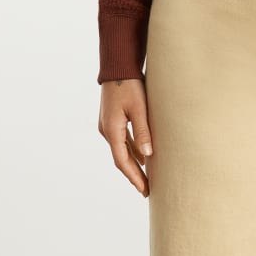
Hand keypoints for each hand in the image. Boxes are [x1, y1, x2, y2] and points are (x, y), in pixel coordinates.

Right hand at [98, 77, 152, 196]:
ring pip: (121, 150)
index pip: (123, 161)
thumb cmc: (130, 85)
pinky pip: (122, 140)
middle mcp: (107, 130)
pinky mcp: (112, 119)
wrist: (117, 66)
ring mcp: (108, 125)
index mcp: (112, 130)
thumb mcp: (139, 108)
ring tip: (146, 176)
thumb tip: (148, 155)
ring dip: (133, 163)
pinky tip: (142, 155)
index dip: (134, 177)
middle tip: (146, 189)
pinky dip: (132, 150)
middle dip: (134, 174)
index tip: (144, 189)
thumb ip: (143, 131)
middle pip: (121, 158)